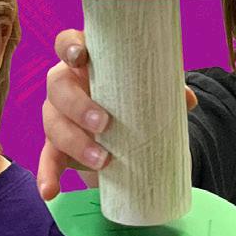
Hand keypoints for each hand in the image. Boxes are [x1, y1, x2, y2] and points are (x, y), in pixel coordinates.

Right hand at [36, 31, 197, 200]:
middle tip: (104, 124)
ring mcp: (56, 115)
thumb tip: (188, 100)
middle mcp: (65, 84)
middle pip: (58, 87)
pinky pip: (47, 159)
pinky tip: (50, 191)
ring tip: (103, 160)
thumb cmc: (133, 98)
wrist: (123, 131)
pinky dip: (48, 175)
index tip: (79, 56)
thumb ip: (167, 90)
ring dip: (76, 143)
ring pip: (54, 124)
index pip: (67, 43)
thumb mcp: (150, 91)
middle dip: (78, 106)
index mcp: (86, 61)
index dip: (68, 46)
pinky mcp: (55, 146)